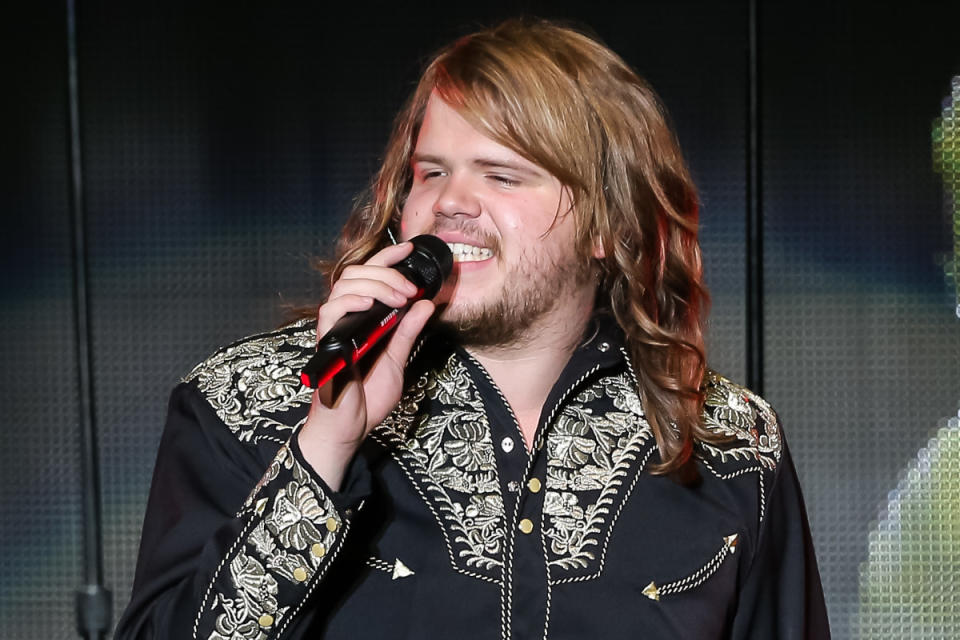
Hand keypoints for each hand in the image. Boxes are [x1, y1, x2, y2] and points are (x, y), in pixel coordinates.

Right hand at [298, 242, 435, 489]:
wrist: (350, 429)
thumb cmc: (367, 398)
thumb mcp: (397, 360)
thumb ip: (408, 332)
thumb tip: (426, 304)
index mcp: (362, 319)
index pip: (369, 277)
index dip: (386, 259)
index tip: (408, 249)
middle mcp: (346, 318)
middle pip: (356, 273)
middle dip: (387, 273)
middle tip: (412, 289)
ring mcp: (335, 328)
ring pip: (344, 285)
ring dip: (376, 284)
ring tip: (399, 297)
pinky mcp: (327, 341)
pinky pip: (331, 310)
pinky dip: (351, 300)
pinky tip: (370, 302)